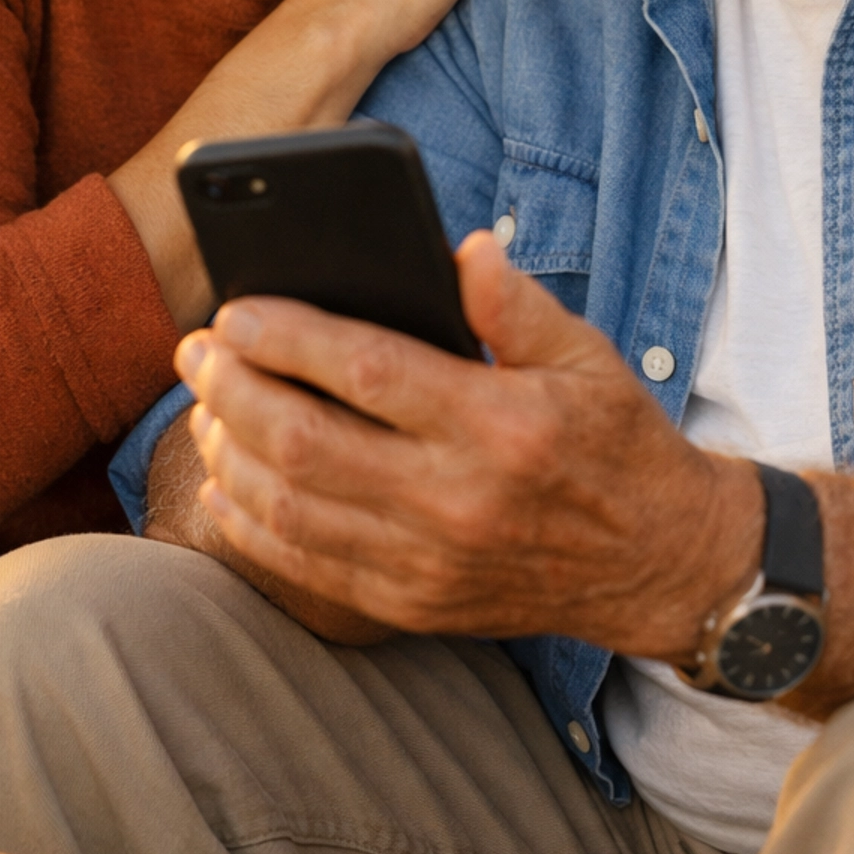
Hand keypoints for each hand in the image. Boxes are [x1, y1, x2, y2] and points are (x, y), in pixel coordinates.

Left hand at [175, 233, 761, 655]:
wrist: (657, 564)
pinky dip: (250, 524)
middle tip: (196, 349)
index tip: (236, 310)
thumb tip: (462, 248)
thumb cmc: (616, 442)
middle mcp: (457, 500)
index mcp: (499, 425)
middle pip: (307, 444)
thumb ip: (516, 302)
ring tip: (205, 405)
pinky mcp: (413, 605)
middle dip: (233, 390)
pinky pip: (306, 567)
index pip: (366, 372)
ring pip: (291, 510)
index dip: (287, 337)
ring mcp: (428, 563)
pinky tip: (226, 480)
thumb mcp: (587, 355)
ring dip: (230, 453)